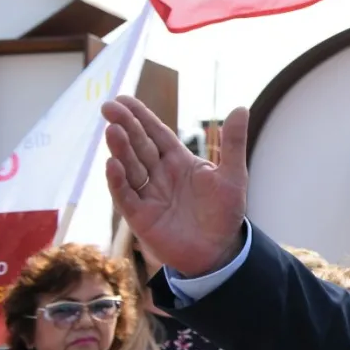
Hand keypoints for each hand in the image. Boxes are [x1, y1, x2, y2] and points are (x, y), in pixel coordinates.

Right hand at [102, 96, 248, 276]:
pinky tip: (112, 165)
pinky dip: (119, 181)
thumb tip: (240, 107)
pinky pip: (126, 196)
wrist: (219, 250)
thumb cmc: (224, 211)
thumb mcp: (232, 175)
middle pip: (139, 146)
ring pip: (130, 167)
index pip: (156, 134)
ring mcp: (148, 195)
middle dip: (125, 127)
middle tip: (109, 107)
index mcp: (179, 161)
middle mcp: (160, 175)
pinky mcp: (141, 217)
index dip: (140, 117)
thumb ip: (233, 143)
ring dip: (120, 150)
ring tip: (112, 130)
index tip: (122, 99)